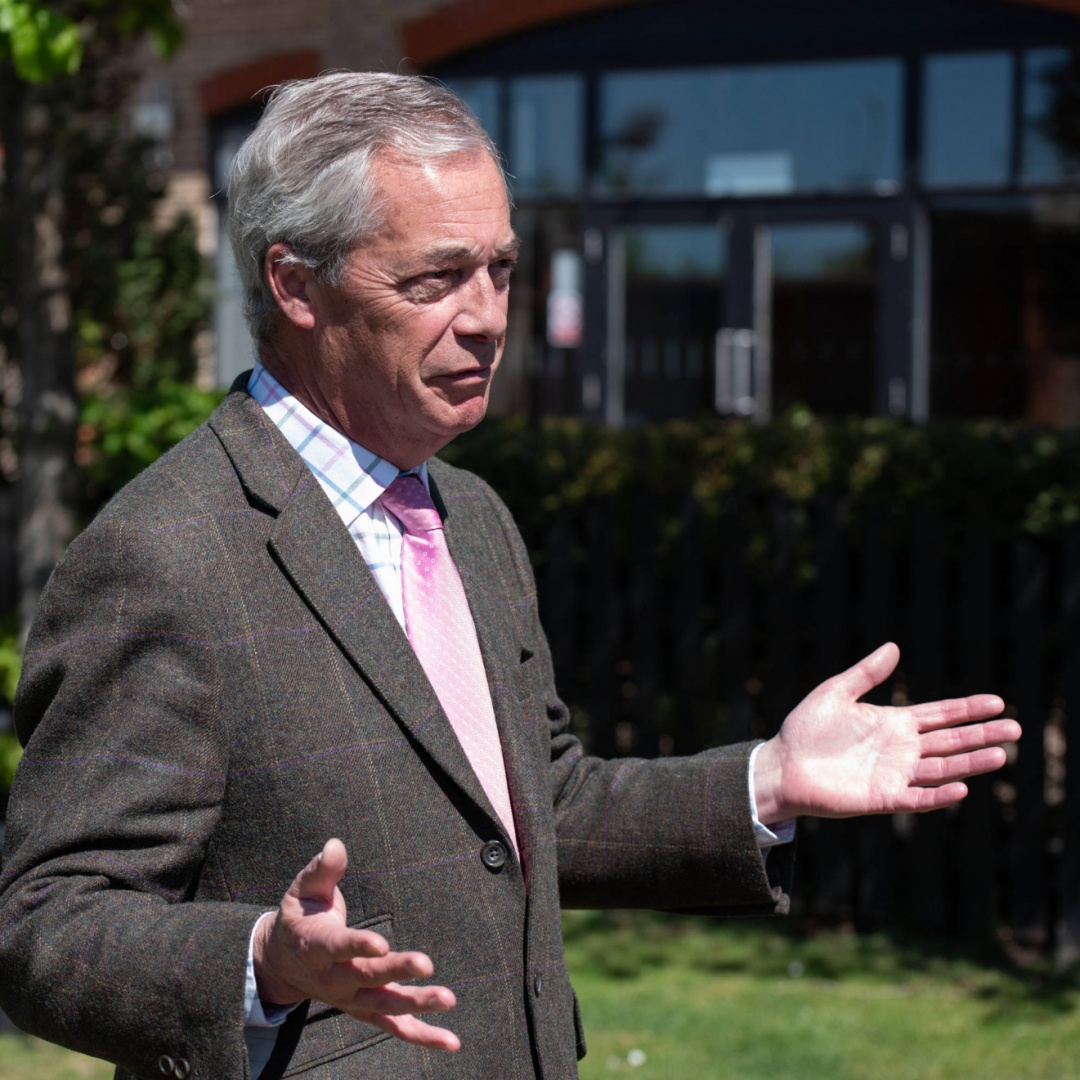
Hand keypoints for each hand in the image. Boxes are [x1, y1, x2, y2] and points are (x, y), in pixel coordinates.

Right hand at [253, 838, 458, 1050]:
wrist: (281, 963)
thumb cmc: (300, 917)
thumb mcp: (302, 890)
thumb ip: (321, 870)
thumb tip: (335, 845)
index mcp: (316, 946)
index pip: (338, 947)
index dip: (358, 946)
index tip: (380, 944)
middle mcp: (334, 978)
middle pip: (367, 977)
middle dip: (397, 971)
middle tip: (427, 964)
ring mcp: (350, 998)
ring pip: (385, 1006)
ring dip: (417, 1005)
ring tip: (448, 999)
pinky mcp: (365, 1009)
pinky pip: (395, 1027)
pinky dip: (422, 1035)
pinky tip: (451, 1042)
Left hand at [752, 642, 1019, 824]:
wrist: (781, 765)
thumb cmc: (805, 729)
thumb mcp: (835, 692)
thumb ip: (866, 673)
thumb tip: (894, 646)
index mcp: (892, 723)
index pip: (939, 714)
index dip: (967, 709)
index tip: (997, 702)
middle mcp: (900, 749)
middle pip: (950, 741)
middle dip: (982, 734)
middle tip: (1016, 728)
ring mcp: (895, 775)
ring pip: (942, 769)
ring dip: (970, 763)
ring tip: (1001, 755)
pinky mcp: (883, 798)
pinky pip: (918, 797)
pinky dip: (939, 794)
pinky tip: (962, 787)